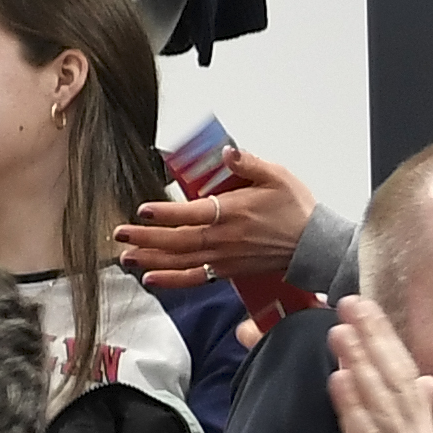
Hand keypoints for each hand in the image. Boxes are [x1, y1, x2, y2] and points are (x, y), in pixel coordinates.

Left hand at [115, 150, 320, 286]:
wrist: (312, 244)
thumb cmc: (296, 209)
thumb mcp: (277, 176)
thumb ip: (248, 163)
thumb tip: (227, 152)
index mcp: (233, 213)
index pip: (191, 214)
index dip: (165, 213)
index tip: (143, 210)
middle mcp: (224, 239)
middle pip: (177, 241)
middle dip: (145, 238)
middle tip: (120, 234)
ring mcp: (223, 258)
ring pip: (179, 261)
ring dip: (150, 260)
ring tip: (126, 257)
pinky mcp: (226, 270)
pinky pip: (193, 278)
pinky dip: (170, 281)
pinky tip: (151, 279)